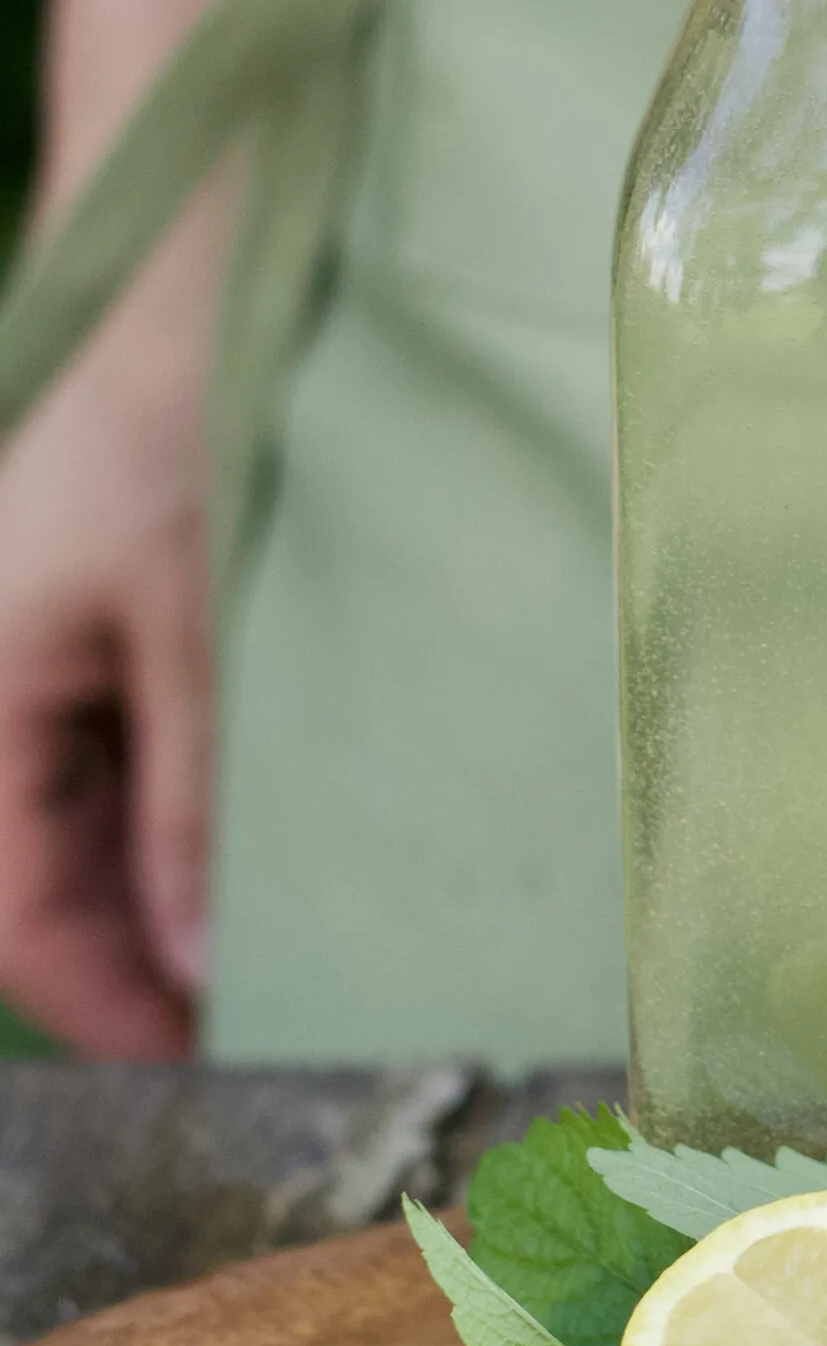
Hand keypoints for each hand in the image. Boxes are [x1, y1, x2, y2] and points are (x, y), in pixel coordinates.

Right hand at [0, 278, 212, 1057]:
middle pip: (39, 881)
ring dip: (162, 893)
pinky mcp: (79, 634)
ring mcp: (26, 663)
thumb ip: (195, 804)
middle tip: (262, 1016)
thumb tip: (198, 956)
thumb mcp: (197, 638)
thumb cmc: (177, 433)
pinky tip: (257, 847)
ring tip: (281, 946)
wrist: (179, 284)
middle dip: (135, 959)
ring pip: (77, 828)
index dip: (102, 1004)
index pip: (15, 913)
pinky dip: (175, 818)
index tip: (201, 1061)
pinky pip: (109, 762)